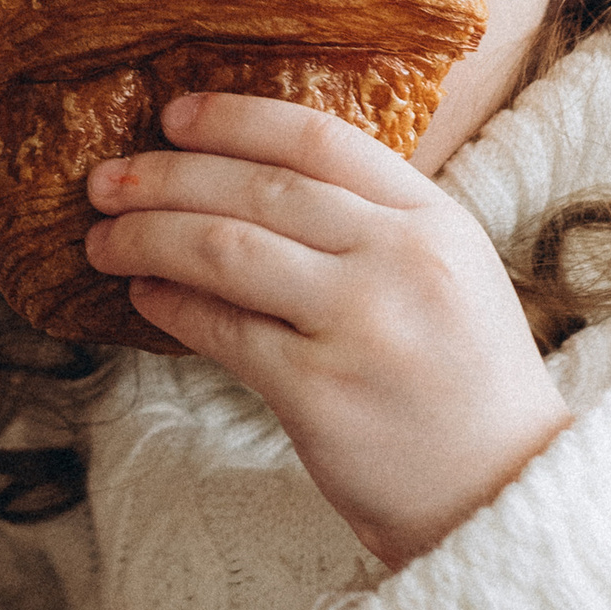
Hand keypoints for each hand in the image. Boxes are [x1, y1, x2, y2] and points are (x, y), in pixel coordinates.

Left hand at [84, 92, 568, 569]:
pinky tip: (143, 296)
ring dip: (149, 236)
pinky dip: (170, 306)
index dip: (233, 120)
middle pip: (258, 189)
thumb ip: (372, 223)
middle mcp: (400, 260)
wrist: (507, 492)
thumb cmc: (464, 381)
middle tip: (106, 179)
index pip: (318, 139)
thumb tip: (248, 180)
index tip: (173, 117)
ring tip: (103, 238)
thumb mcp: (449, 274)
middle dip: (166, 177)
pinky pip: (221, 330)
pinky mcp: (319, 392)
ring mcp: (360, 325)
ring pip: (226, 250)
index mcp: (434, 219)